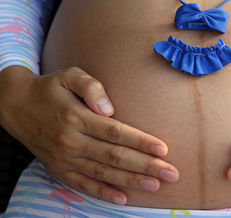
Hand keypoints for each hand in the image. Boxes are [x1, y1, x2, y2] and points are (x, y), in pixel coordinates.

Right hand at [0, 66, 178, 204]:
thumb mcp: (69, 75)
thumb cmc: (50, 88)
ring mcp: (65, 159)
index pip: (116, 133)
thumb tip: (109, 107)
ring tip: (156, 185)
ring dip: (131, 181)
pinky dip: (103, 192)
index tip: (163, 149)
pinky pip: (83, 184)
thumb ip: (91, 87)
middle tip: (172, 173)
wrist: (15, 105)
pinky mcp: (59, 169)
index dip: (140, 142)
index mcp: (77, 118)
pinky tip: (122, 198)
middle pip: (115, 157)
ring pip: (104, 173)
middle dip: (146, 166)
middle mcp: (72, 142)